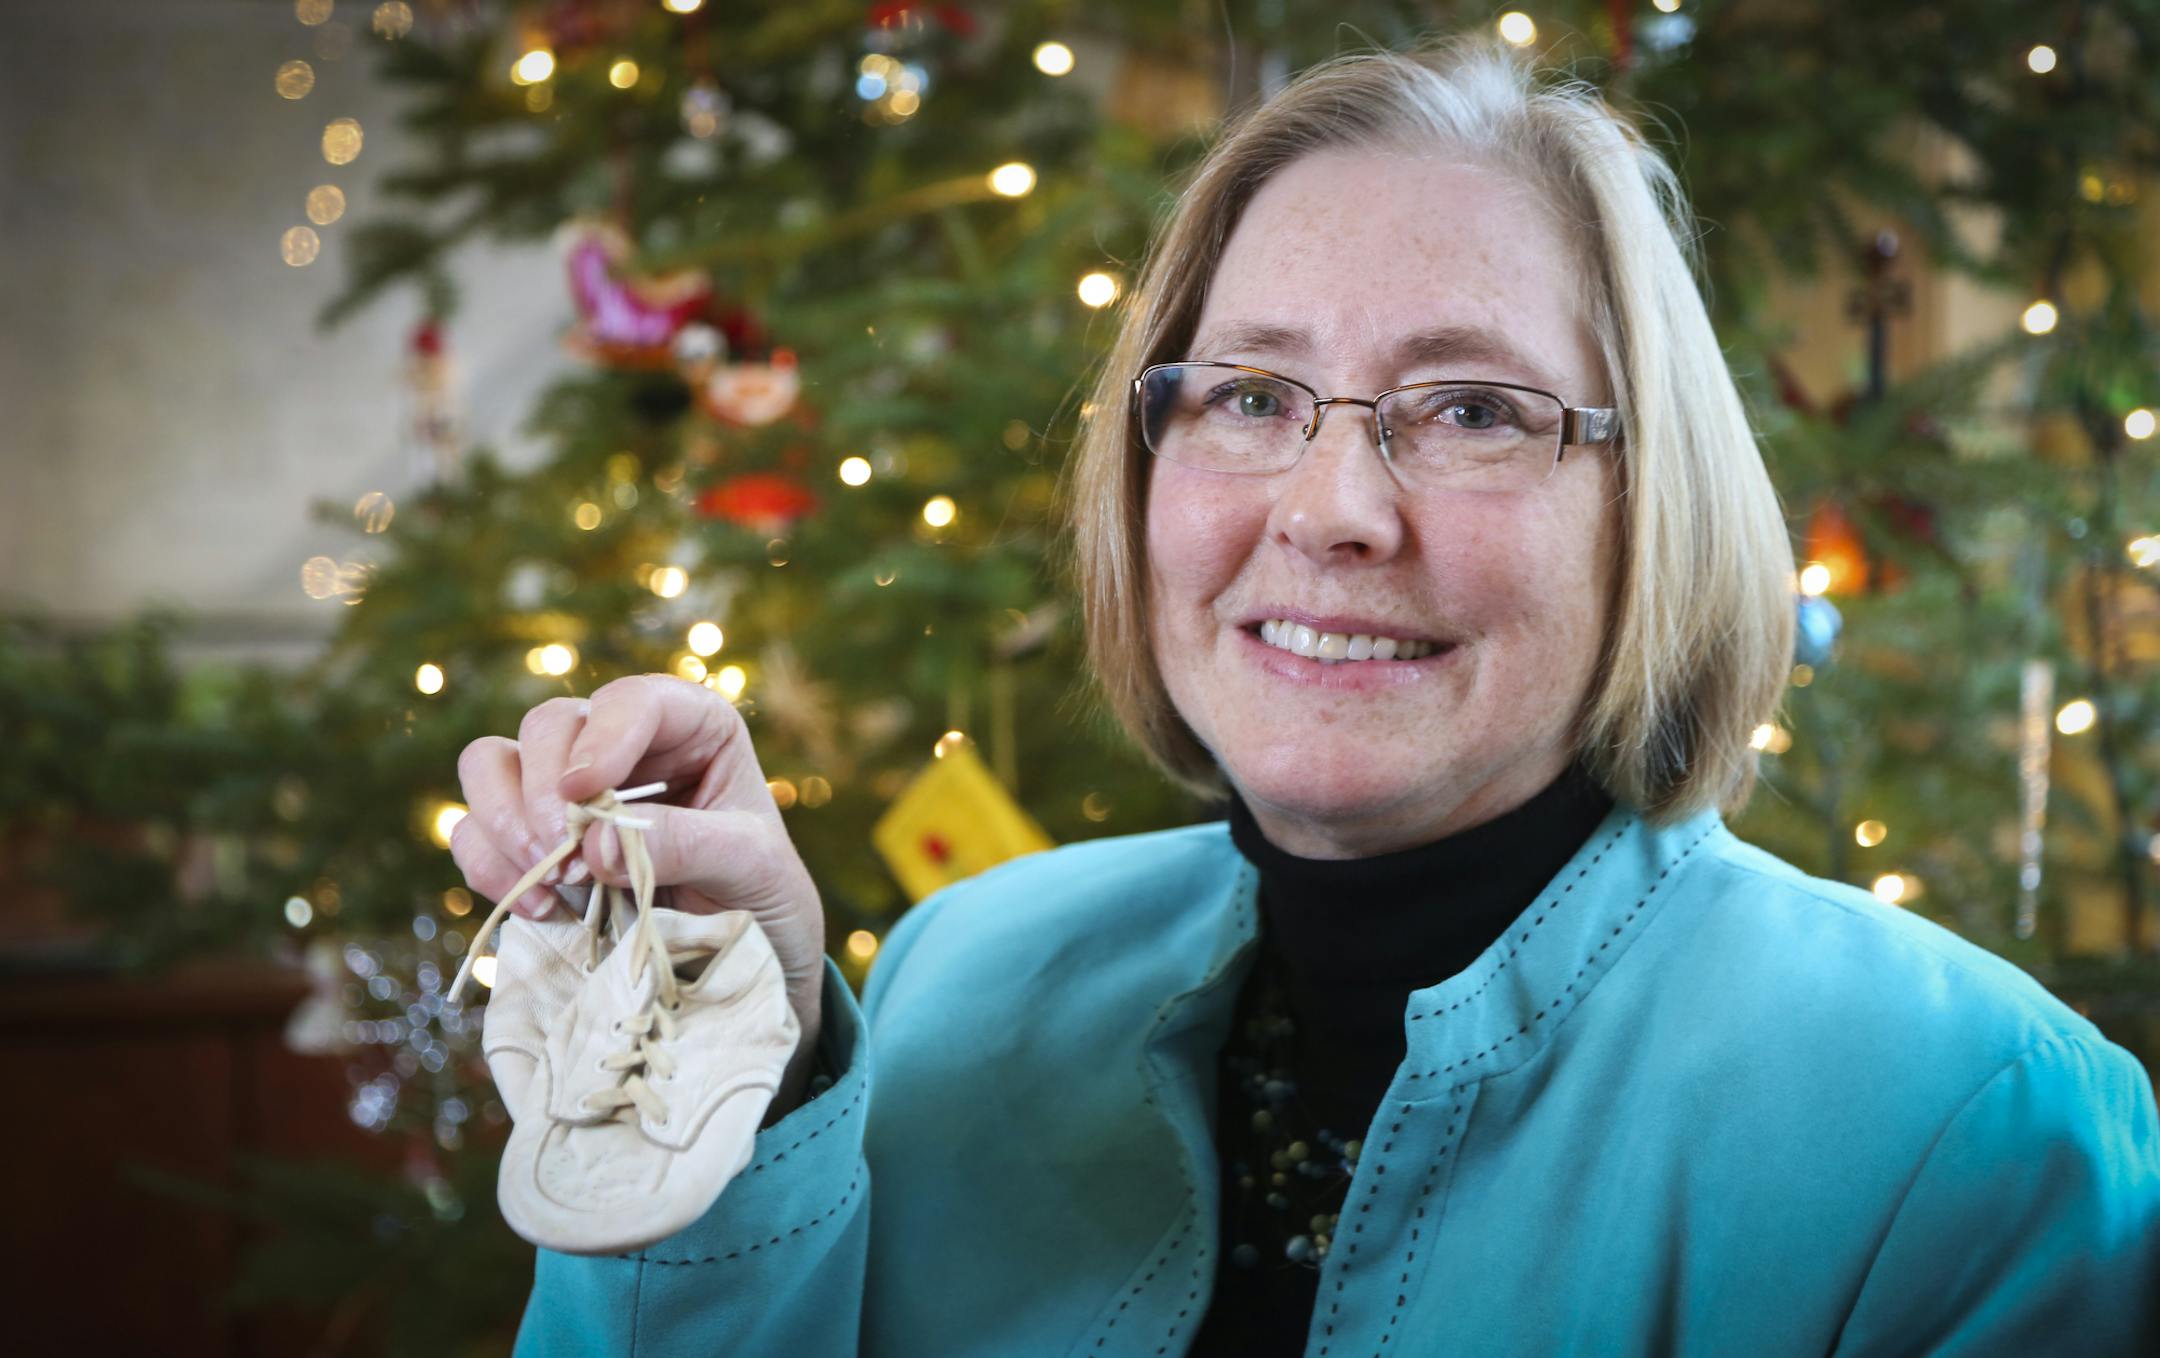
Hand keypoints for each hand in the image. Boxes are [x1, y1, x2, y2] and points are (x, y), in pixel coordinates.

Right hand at [450, 674, 826, 1056]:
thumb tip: (596, 843)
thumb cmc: (762, 893)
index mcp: (690, 726)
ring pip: (492, 762)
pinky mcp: (531, 841)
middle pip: (548, 725)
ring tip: (553, 878)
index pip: (632, 700)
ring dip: (505, 820)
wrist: (743, 959)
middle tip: (566, 857)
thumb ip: (686, 845)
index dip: (602, 737)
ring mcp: (567, 790)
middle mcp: (621, 744)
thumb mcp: (751, 866)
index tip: (584, 793)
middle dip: (544, 790)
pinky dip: (491, 867)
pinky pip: (475, 831)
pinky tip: (543, 909)